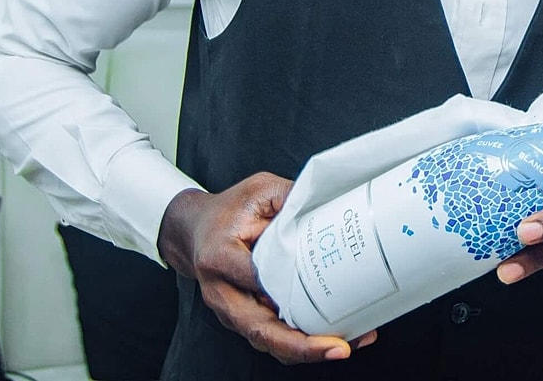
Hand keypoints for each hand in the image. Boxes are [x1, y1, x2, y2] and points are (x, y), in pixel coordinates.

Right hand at [158, 173, 376, 362]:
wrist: (196, 230)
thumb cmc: (229, 211)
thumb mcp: (259, 190)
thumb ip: (290, 197)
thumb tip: (330, 203)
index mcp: (219, 257)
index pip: (251, 277)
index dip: (281, 287)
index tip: (314, 291)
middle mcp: (222, 293)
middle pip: (259, 328)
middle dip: (300, 345)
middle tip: (338, 347)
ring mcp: (232, 311)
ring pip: (268, 341)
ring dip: (307, 351)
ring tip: (346, 347)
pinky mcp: (245, 319)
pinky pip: (273, 338)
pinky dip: (303, 345)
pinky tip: (337, 341)